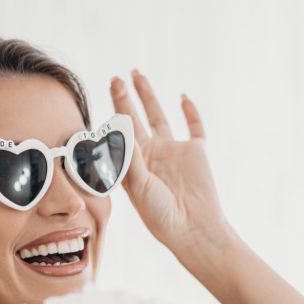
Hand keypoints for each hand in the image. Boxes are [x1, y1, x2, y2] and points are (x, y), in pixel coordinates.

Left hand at [110, 70, 232, 265]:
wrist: (193, 228)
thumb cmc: (160, 214)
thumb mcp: (139, 185)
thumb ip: (130, 155)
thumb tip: (121, 123)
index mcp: (132, 165)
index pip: (118, 133)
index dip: (113, 112)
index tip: (108, 92)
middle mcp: (151, 155)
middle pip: (135, 119)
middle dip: (124, 98)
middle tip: (115, 78)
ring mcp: (173, 151)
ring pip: (159, 116)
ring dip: (148, 96)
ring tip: (137, 74)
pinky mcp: (195, 152)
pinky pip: (194, 127)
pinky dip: (191, 112)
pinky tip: (182, 97)